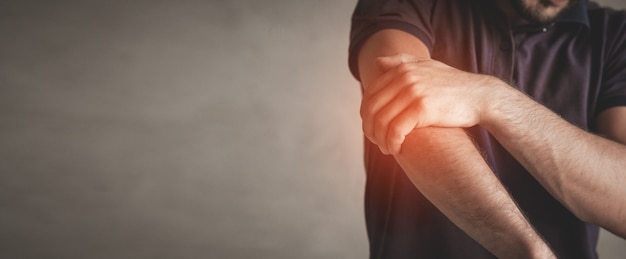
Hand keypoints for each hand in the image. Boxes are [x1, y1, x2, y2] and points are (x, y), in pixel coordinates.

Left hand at [360, 53, 493, 154]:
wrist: (481, 96)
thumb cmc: (453, 85)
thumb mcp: (427, 66)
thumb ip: (402, 62)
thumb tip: (377, 62)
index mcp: (402, 68)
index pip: (370, 94)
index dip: (367, 115)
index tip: (373, 129)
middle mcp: (404, 77)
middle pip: (372, 109)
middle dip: (370, 130)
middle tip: (377, 142)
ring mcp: (413, 91)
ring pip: (382, 121)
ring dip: (380, 140)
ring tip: (387, 149)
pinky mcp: (422, 108)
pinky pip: (396, 130)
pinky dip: (392, 143)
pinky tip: (397, 150)